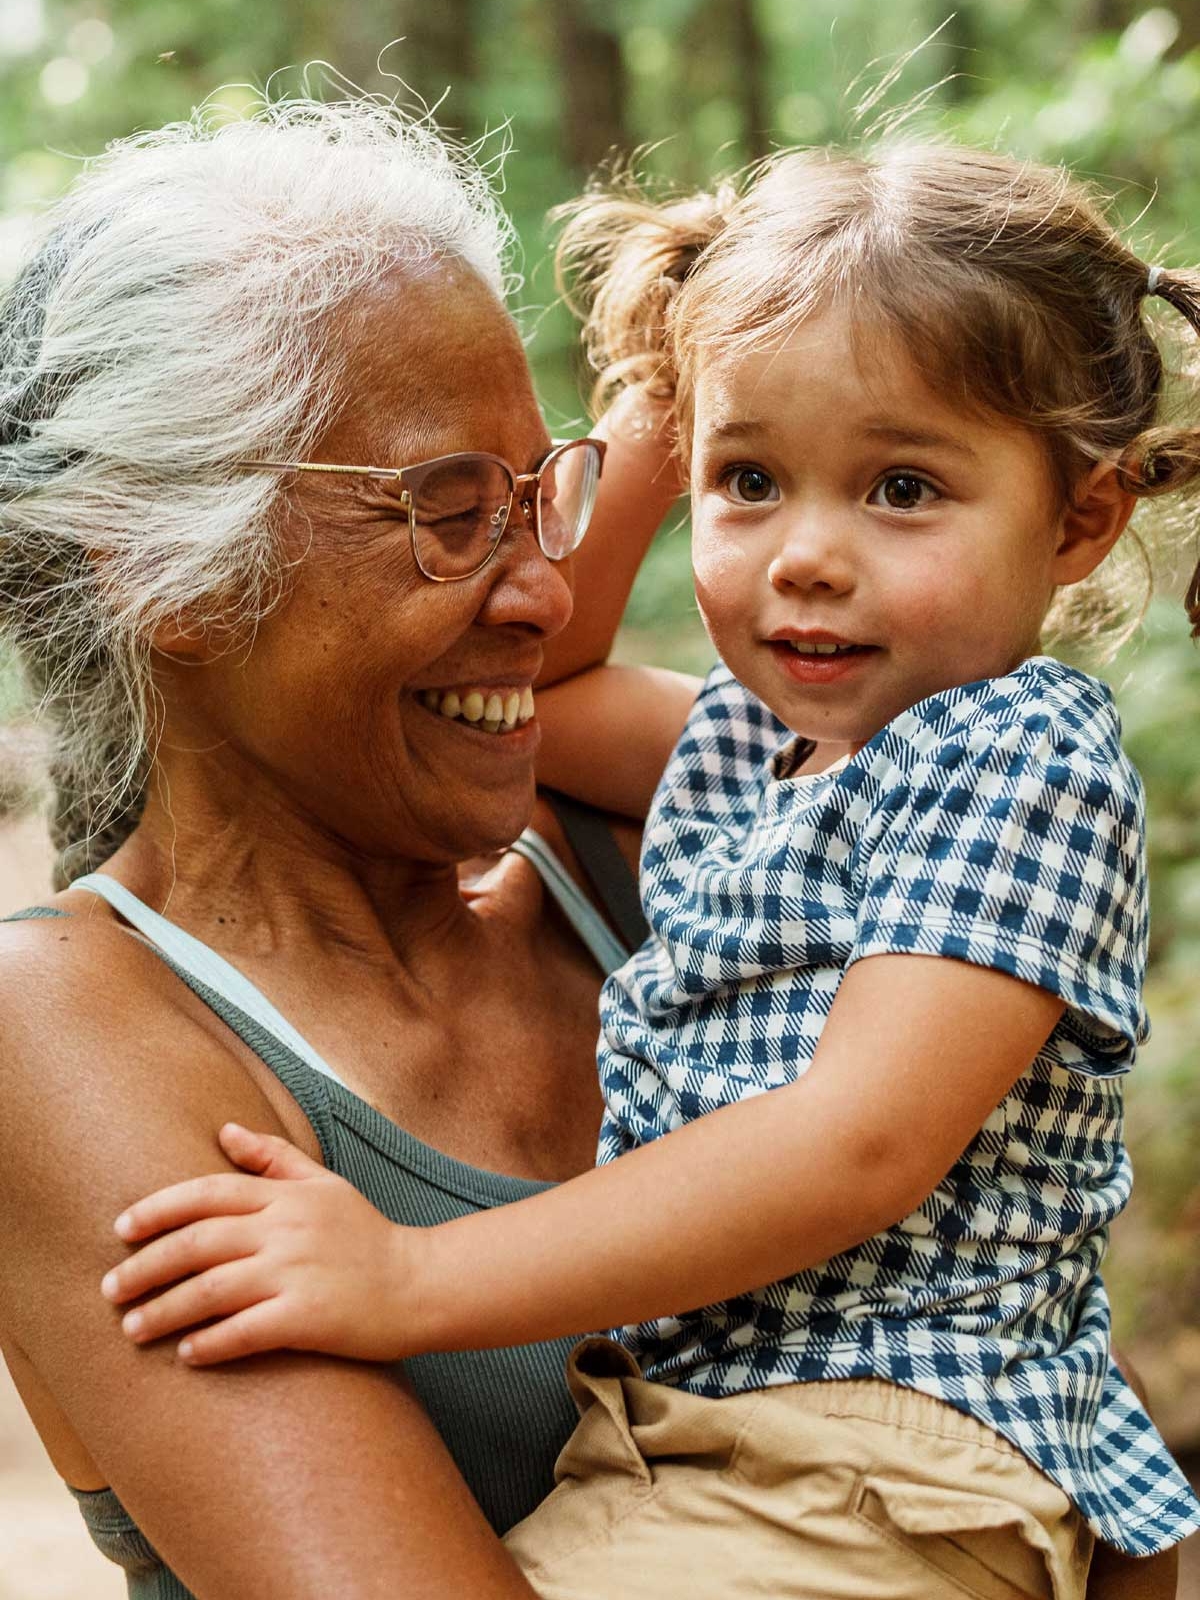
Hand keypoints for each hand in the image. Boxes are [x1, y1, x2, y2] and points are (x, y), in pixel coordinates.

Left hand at [101, 1124, 424, 1365]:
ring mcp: (296, 1274)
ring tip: (132, 1329)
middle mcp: (286, 1230)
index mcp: (286, 1197)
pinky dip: (209, 1344)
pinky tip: (186, 1355)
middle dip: (146, 1267)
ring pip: (210, 1290)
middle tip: (110, 1289)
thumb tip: (224, 1131)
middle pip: (197, 1243)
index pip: (208, 1193)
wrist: (420, 1284)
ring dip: (164, 1311)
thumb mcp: (325, 1184)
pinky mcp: (308, 1318)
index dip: (158, 1209)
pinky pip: (244, 1331)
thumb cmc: (368, 1236)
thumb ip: (274, 1157)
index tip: (120, 1230)